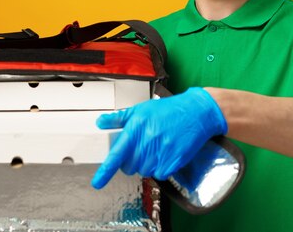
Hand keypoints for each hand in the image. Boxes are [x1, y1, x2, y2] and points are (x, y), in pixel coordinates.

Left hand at [91, 87, 227, 188]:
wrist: (195, 113)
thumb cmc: (168, 111)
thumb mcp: (141, 110)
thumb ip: (119, 118)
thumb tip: (100, 122)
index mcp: (136, 128)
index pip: (117, 154)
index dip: (106, 171)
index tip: (97, 182)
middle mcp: (148, 142)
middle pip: (129, 166)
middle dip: (131, 161)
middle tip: (140, 149)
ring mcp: (161, 153)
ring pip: (144, 171)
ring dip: (146, 164)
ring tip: (155, 148)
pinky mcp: (174, 161)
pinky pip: (159, 174)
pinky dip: (160, 168)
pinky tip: (165, 154)